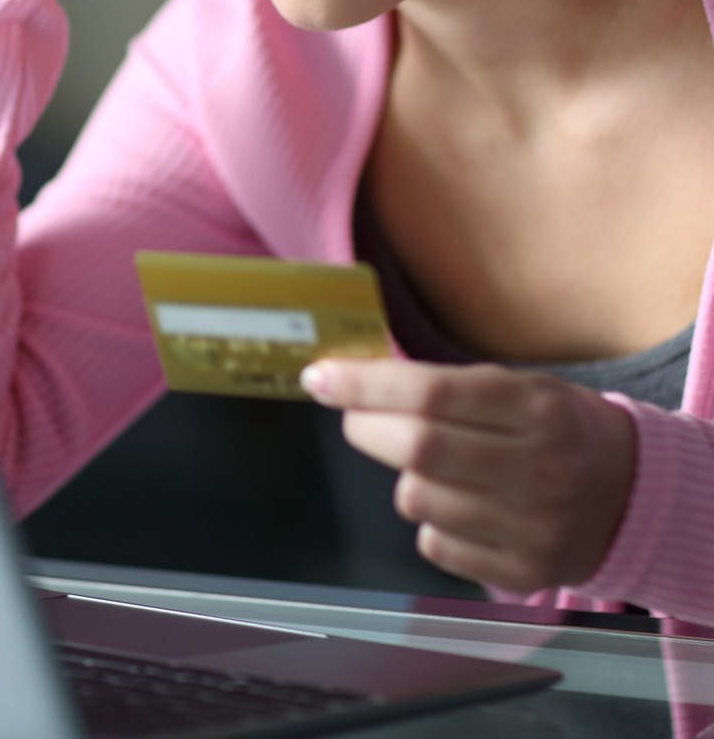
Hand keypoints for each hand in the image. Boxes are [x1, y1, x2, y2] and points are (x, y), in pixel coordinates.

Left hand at [301, 358, 635, 593]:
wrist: (631, 494)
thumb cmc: (553, 426)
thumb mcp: (514, 385)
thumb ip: (439, 384)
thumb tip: (349, 381)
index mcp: (534, 408)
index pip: (428, 394)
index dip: (362, 385)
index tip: (319, 377)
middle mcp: (539, 467)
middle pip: (416, 448)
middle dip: (366, 428)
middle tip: (356, 418)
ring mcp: (534, 526)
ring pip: (417, 499)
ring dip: (404, 477)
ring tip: (433, 466)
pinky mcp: (525, 572)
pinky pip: (434, 544)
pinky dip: (430, 520)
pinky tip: (460, 504)